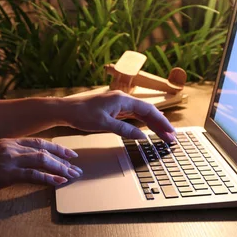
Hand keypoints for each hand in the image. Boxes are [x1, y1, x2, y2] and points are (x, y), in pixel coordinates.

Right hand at [0, 138, 81, 200]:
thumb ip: (6, 157)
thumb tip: (21, 165)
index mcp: (7, 142)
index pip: (37, 142)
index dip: (55, 147)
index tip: (68, 153)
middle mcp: (10, 146)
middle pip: (44, 149)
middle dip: (63, 157)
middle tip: (76, 166)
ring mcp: (9, 159)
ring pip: (42, 160)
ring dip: (60, 168)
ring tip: (72, 176)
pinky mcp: (7, 173)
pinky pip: (33, 175)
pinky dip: (48, 179)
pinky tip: (58, 183)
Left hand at [60, 91, 175, 141]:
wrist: (65, 110)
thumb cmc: (81, 115)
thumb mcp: (104, 124)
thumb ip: (124, 130)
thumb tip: (142, 136)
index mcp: (123, 99)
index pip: (148, 110)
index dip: (161, 122)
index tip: (170, 133)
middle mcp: (122, 98)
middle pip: (147, 111)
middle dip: (160, 124)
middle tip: (171, 137)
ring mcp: (118, 103)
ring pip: (140, 113)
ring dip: (152, 124)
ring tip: (163, 135)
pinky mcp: (113, 108)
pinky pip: (132, 115)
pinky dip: (141, 122)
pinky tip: (147, 129)